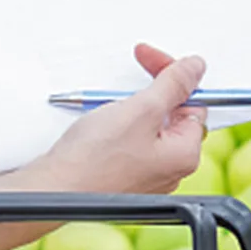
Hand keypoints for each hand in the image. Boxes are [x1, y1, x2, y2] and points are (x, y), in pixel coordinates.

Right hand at [25, 45, 206, 196]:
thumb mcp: (142, 109)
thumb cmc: (94, 160)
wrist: (54, 189)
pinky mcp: (124, 175)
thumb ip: (173, 85)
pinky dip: (120, 124)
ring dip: (133, 106)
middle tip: (131, 76)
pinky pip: (131, 141)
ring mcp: (147, 174)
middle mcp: (170, 169)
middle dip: (153, 90)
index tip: (151, 60)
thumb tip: (195, 68)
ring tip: (110, 107)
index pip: (193, 103)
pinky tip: (103, 124)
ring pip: (149, 126)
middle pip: (173, 115)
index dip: (173, 76)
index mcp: (184, 155)